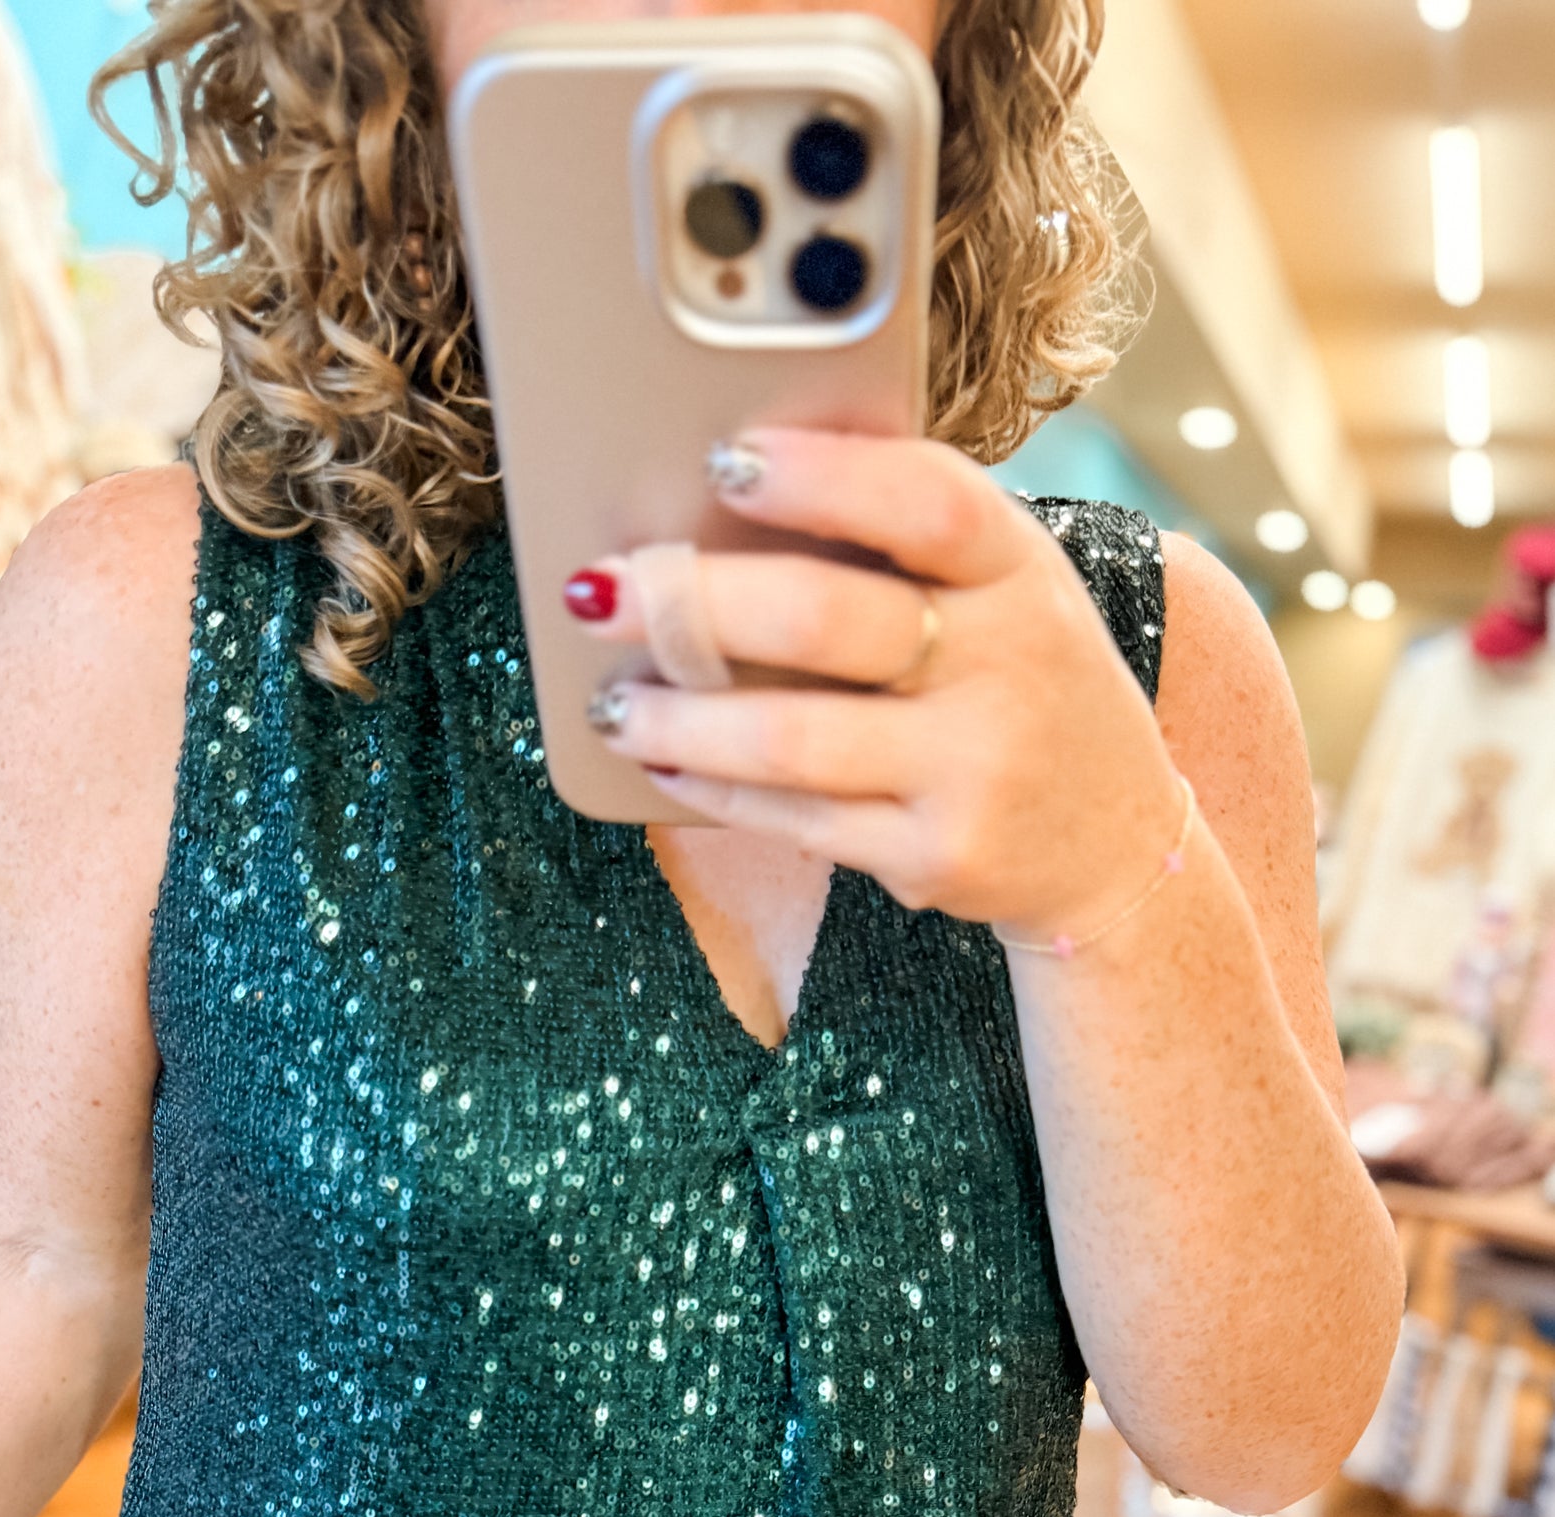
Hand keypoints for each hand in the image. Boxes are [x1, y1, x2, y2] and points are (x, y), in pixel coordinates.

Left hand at [577, 428, 1185, 944]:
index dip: (821, 476)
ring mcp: (975, 769)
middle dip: (693, 604)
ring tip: (612, 705)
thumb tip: (730, 483)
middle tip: (602, 591)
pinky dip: (714, 790)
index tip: (723, 459)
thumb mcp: (1008, 593)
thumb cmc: (1023, 685)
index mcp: (1021, 570)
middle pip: (825, 619)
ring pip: (791, 739)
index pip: (927, 501)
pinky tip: (665, 765)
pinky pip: (796, 820)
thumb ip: (908, 545)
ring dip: (678, 720)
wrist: (1115, 844)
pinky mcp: (937, 855)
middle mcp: (1010, 664)